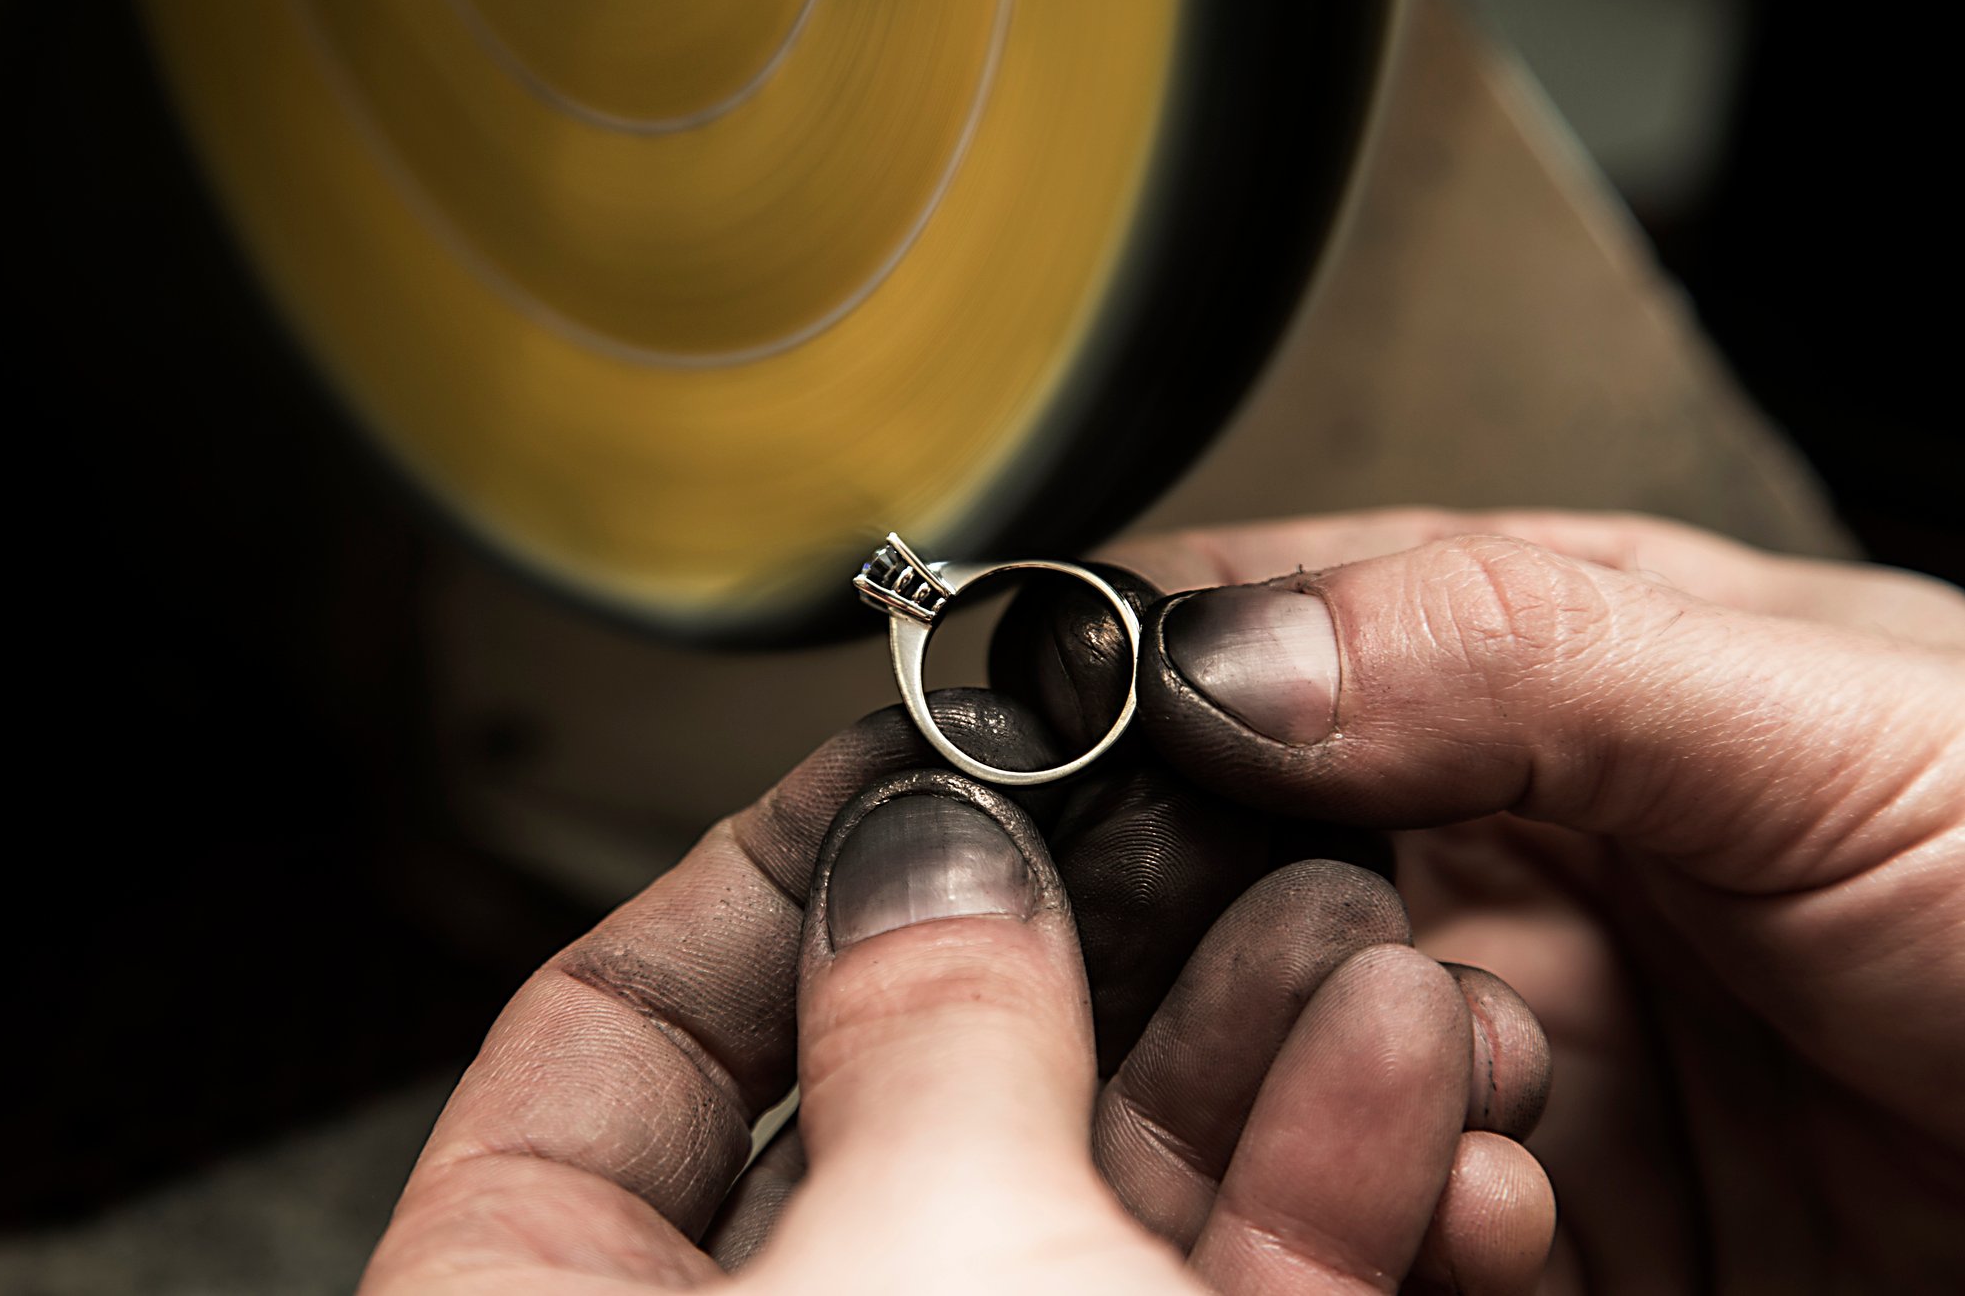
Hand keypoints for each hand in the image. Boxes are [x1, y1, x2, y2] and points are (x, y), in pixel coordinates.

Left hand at [363, 695, 1554, 1292]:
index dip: (755, 862)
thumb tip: (922, 853)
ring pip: (1093, 1192)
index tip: (899, 759)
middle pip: (894, 1087)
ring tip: (1338, 900)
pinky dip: (1323, 1185)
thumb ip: (918, 1029)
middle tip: (1164, 800)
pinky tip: (1399, 1059)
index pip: (605, 1033)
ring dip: (1239, 1036)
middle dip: (1071, 931)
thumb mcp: (922, 1260)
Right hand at [1073, 508, 1964, 1292]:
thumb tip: (1228, 653)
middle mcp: (1514, 849)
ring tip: (1448, 1073)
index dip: (1141, 678)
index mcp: (1555, 668)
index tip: (1052, 737)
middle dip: (1209, 919)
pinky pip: (1395, 1216)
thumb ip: (1524, 656)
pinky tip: (1503, 1201)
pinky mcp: (1562, 1219)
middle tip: (1246, 949)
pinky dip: (1409, 1218)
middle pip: (1239, 866)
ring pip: (1292, 1055)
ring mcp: (1533, 1037)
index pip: (1270, 636)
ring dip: (1317, 1082)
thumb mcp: (1832, 723)